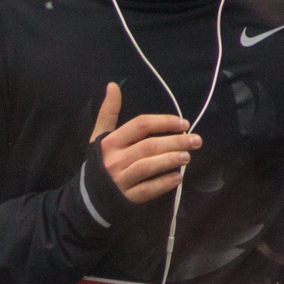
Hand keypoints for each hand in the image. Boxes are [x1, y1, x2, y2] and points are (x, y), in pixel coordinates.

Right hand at [93, 83, 200, 203]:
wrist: (87, 197)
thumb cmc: (100, 162)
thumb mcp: (100, 136)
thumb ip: (108, 112)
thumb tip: (113, 85)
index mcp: (110, 142)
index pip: (140, 126)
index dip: (164, 122)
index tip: (183, 124)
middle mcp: (115, 159)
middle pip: (148, 146)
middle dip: (175, 142)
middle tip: (196, 140)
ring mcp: (120, 180)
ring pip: (148, 166)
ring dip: (170, 160)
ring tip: (187, 157)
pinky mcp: (126, 198)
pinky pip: (147, 189)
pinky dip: (163, 183)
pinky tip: (177, 178)